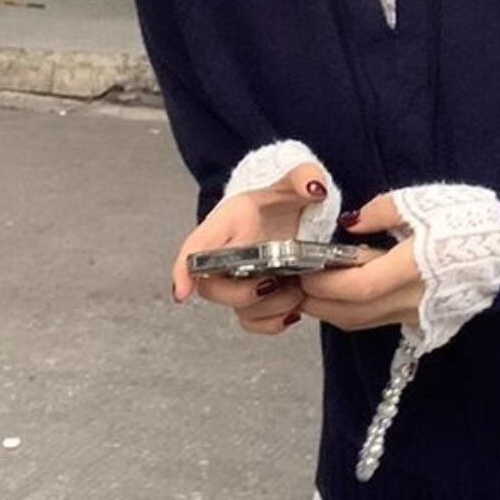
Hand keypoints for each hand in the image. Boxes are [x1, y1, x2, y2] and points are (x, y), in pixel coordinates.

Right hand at [171, 161, 329, 334]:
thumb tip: (315, 189)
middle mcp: (226, 254)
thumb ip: (306, 176)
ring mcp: (239, 278)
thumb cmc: (285, 195)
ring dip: (267, 309)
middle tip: (275, 283)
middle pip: (212, 288)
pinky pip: (253, 322)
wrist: (296, 211)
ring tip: (296, 291)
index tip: (183, 293)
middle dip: (242, 294)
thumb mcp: (299, 177)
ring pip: (237, 309)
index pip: (195, 248)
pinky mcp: (256, 296)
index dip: (183, 272)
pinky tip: (293, 310)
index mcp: (229, 222)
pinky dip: (272, 323)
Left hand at [298, 191, 424, 332]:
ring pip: (362, 320)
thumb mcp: (424, 203)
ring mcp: (419, 314)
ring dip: (331, 309)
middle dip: (317, 301)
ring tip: (312, 287)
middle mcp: (413, 299)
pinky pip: (377, 320)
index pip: (358, 286)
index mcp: (412, 268)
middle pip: (352, 312)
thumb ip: (382, 211)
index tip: (302, 269)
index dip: (325, 282)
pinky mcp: (423, 318)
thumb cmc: (465, 220)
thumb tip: (350, 222)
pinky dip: (353, 310)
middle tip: (294, 282)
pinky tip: (344, 293)